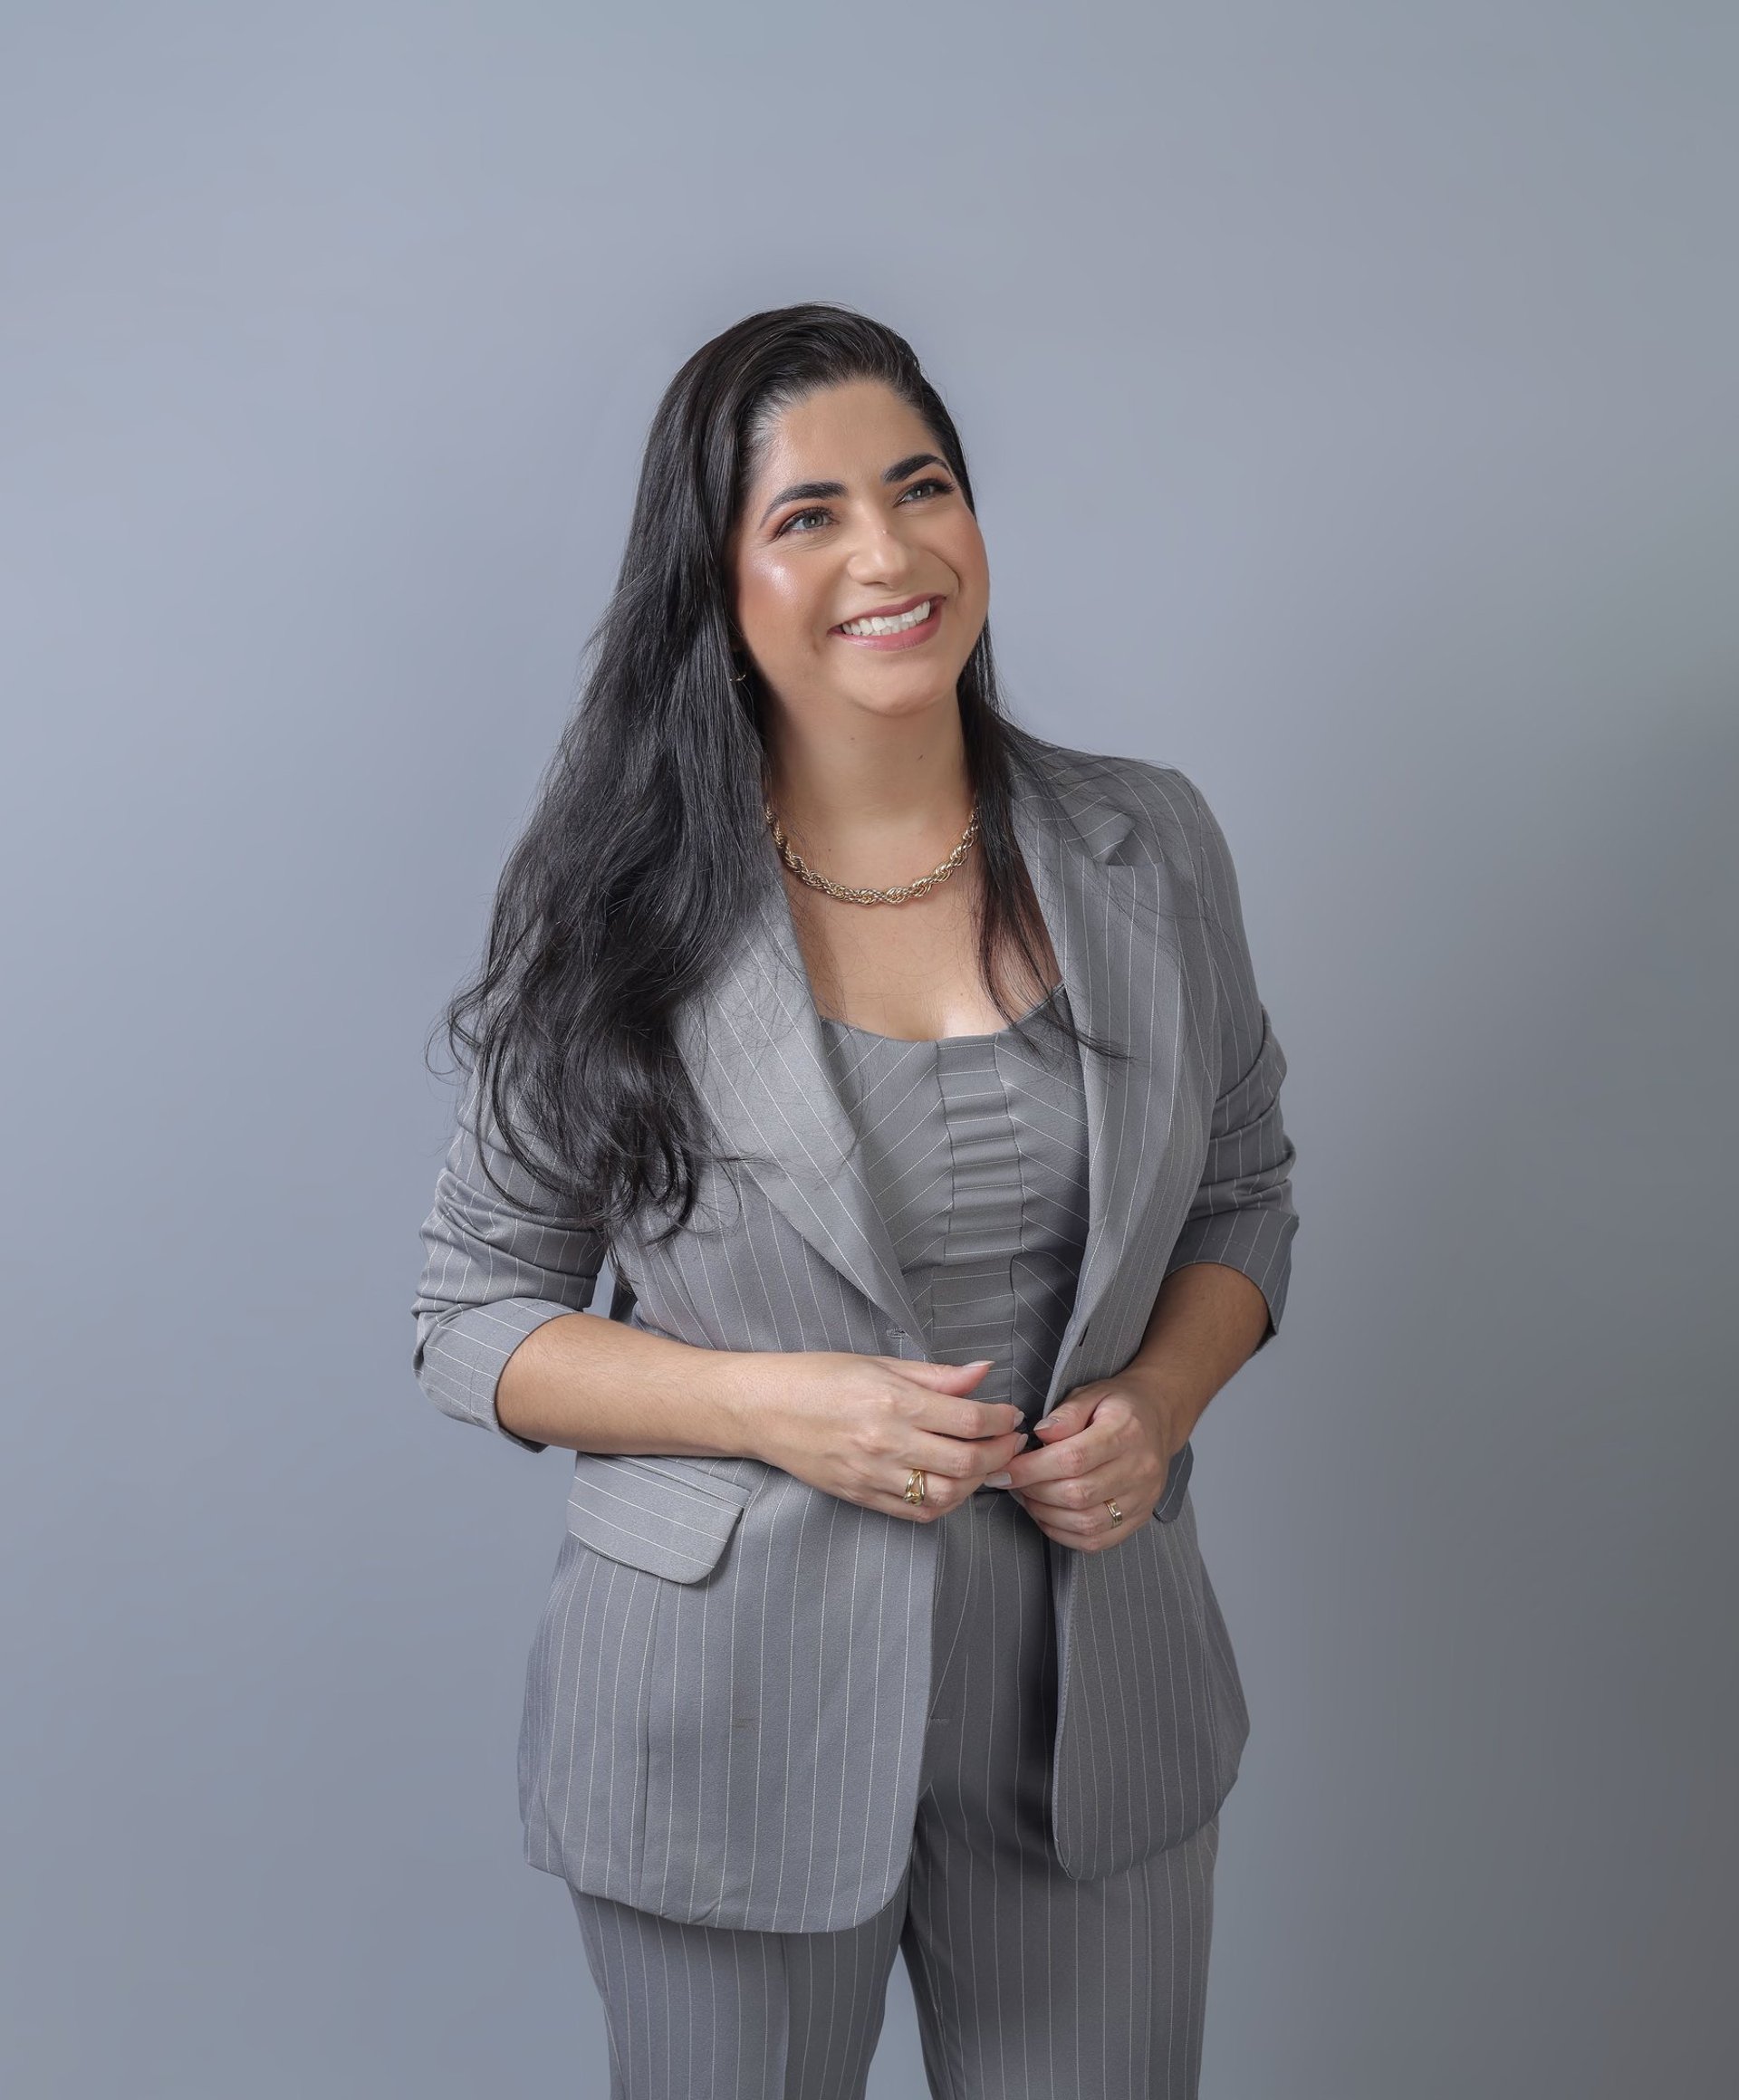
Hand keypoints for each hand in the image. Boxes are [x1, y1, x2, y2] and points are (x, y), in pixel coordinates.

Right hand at [736, 1351, 1027, 1521]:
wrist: (761, 1408)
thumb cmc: (817, 1377)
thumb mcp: (878, 1362)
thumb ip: (935, 1374)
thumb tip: (983, 1372)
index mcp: (893, 1400)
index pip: (969, 1419)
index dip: (1000, 1419)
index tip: (1010, 1415)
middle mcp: (886, 1441)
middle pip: (967, 1460)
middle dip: (1001, 1453)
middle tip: (1011, 1442)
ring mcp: (873, 1475)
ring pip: (947, 1494)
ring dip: (978, 1483)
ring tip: (986, 1465)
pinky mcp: (861, 1497)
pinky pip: (917, 1513)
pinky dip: (946, 1504)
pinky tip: (954, 1484)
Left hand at [991, 1367, 1193, 1550]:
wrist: (1159, 1419)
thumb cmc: (1118, 1405)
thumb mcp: (1091, 1393)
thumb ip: (1065, 1414)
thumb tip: (1038, 1435)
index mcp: (1127, 1432)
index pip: (1073, 1458)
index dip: (1031, 1468)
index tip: (1004, 1469)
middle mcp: (1140, 1470)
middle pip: (1077, 1494)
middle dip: (1034, 1491)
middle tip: (1013, 1481)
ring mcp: (1142, 1499)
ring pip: (1086, 1523)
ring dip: (1045, 1514)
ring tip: (1028, 1496)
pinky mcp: (1138, 1519)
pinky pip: (1096, 1541)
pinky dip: (1064, 1533)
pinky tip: (1047, 1515)